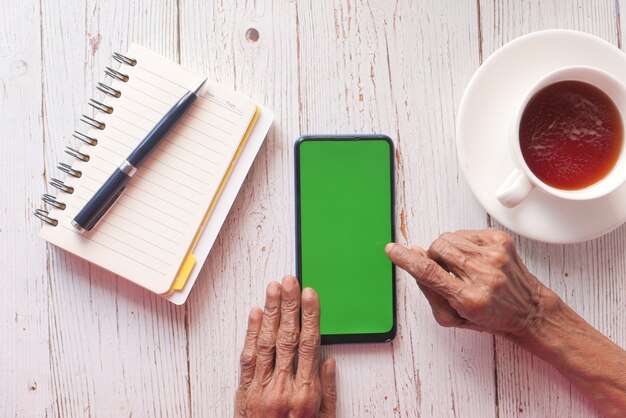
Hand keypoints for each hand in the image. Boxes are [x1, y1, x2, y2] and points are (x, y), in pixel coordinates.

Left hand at [234, 277, 336, 417]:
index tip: (309, 295)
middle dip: (289, 306)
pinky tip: (255, 313)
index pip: (308, 344)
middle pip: (287, 337)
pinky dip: (250, 333)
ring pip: (266, 341)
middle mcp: (282, 388)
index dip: (309, 316)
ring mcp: (261, 389)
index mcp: (305, 394)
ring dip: (270, 311)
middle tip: (290, 281)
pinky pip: (247, 357)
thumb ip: (328, 392)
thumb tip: (329, 361)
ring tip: (273, 288)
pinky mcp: (244, 392)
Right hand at [385, 229, 558, 340]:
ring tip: (462, 267)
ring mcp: (495, 255)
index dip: (406, 259)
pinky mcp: (501, 240)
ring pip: (448, 238)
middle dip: (434, 258)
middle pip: (436, 249)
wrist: (529, 310)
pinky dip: (463, 244)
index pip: (430, 272)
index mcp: (470, 299)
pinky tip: (474, 259)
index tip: (392, 250)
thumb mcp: (452, 317)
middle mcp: (484, 275)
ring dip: (448, 251)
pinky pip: (464, 233)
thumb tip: (414, 256)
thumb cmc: (490, 316)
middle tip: (447, 273)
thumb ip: (429, 288)